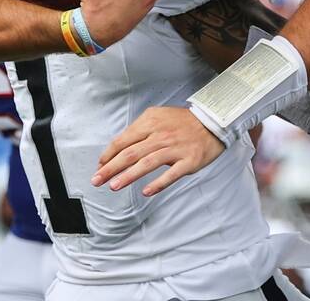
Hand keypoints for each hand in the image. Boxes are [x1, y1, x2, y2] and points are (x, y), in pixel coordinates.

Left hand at [93, 106, 224, 195]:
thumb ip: (139, 130)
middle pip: (131, 153)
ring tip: (114, 186)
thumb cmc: (181, 123)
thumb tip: (117, 149)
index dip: (108, 155)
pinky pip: (171, 174)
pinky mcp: (189, 161)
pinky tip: (146, 192)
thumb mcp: (158, 117)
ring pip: (147, 163)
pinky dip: (158, 183)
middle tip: (97, 180)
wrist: (213, 123)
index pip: (123, 140)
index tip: (99, 167)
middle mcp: (161, 135)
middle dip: (111, 168)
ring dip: (129, 175)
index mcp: (151, 122)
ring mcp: (176, 148)